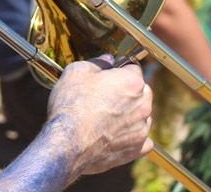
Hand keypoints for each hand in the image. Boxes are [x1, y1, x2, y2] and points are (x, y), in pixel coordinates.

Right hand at [46, 55, 152, 176]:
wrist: (68, 143)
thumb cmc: (71, 106)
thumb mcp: (76, 72)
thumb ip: (97, 62)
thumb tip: (107, 61)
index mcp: (131, 82)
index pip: (133, 68)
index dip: (119, 70)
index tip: (109, 75)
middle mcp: (143, 104)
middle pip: (141, 92)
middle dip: (127, 92)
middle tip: (104, 96)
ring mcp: (142, 128)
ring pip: (141, 115)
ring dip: (129, 114)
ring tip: (104, 118)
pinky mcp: (137, 149)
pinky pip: (142, 140)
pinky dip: (130, 137)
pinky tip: (114, 135)